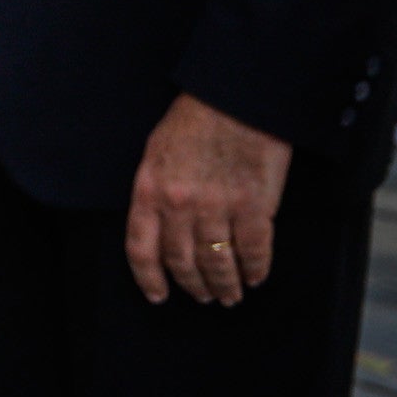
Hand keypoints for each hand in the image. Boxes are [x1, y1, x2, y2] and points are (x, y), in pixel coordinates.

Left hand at [125, 92, 290, 306]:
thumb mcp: (156, 153)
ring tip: (229, 295)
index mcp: (149, 191)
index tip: (157, 296)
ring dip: (224, 285)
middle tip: (204, 297)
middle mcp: (179, 206)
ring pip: (217, 262)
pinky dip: (255, 269)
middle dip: (193, 286)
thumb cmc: (194, 121)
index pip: (141, 249)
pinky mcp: (254, 207)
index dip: (149, 278)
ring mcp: (217, 208)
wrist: (236, 100)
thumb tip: (158, 226)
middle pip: (181, 261)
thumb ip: (154, 191)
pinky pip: (253, 250)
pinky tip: (255, 277)